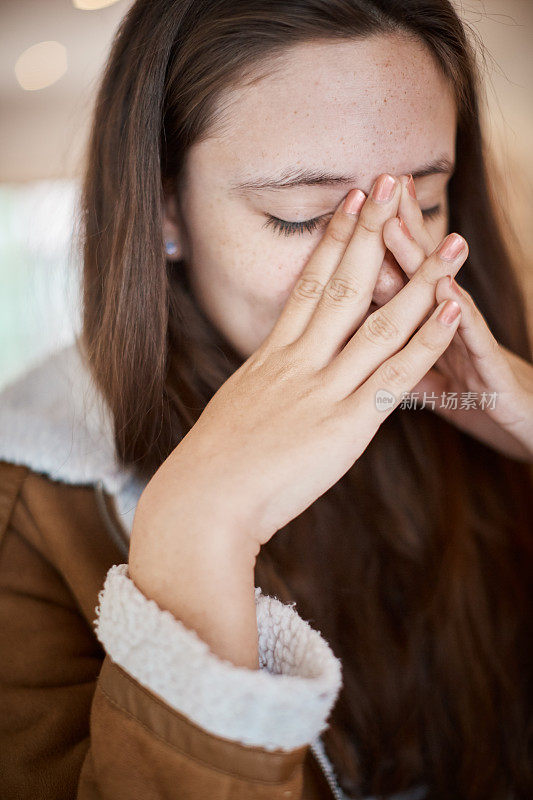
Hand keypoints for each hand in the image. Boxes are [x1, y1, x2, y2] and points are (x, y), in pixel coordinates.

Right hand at [129, 173, 467, 667]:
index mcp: (270, 358)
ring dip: (419, 279)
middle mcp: (298, 362)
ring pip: (378, 321)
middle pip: (342, 284)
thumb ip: (265, 389)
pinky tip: (453, 310)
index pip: (307, 285)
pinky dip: (428, 339)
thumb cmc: (211, 467)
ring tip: (450, 241)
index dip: (333, 240)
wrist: (203, 502)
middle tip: (394, 183)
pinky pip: (396, 373)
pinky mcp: (346, 423)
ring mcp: (324, 388)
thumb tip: (273, 382)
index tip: (352, 202)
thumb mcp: (237, 412)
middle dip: (372, 232)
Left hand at [383, 176, 532, 462]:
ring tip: (396, 224)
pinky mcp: (493, 375)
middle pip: (418, 274)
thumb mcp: (437, 384)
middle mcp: (452, 329)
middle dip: (399, 230)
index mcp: (430, 332)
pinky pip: (473, 343)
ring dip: (419, 260)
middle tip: (380, 186)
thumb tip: (365, 355)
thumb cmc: (484, 403)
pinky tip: (445, 288)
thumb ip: (403, 364)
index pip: (399, 282)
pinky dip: (458, 318)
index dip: (377, 246)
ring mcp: (473, 346)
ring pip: (442, 298)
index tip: (354, 205)